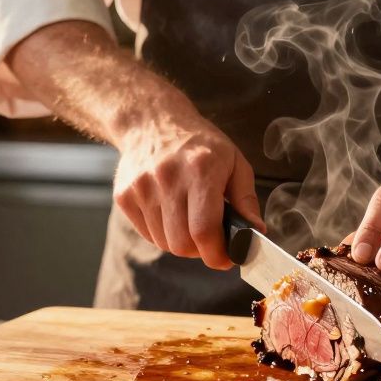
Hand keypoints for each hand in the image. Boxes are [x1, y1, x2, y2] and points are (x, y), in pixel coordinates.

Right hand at [113, 118, 263, 269]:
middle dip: (201, 251)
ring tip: (189, 219)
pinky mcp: (124, 196)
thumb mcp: (234, 162)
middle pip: (182, 244)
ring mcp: (141, 187)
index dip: (217, 254)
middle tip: (210, 239)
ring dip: (181, 242)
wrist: (152, 121)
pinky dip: (162, 233)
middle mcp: (167, 178)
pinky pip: (147, 234)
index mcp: (201, 170)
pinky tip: (170, 212)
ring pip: (164, 243)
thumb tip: (255, 233)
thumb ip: (246, 200)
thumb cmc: (200, 144)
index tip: (226, 259)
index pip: (204, 231)